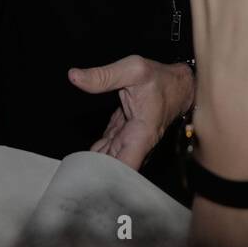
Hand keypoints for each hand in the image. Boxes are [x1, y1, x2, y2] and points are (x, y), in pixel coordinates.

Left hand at [67, 56, 194, 170]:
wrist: (178, 84)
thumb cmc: (161, 79)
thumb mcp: (133, 70)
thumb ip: (103, 76)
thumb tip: (74, 77)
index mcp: (141, 135)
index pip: (124, 168)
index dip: (105, 176)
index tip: (85, 176)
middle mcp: (135, 144)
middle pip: (112, 171)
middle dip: (92, 174)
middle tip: (70, 174)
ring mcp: (128, 142)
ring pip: (107, 163)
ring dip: (91, 166)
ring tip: (70, 169)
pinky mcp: (122, 137)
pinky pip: (106, 152)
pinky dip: (94, 156)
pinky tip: (79, 158)